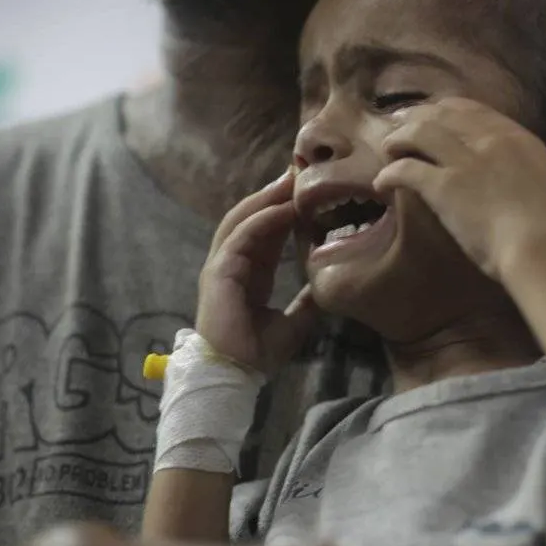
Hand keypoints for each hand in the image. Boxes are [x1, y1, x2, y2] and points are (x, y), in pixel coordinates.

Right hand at [197, 170, 319, 372]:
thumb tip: (326, 287)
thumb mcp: (294, 323)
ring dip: (266, 198)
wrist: (234, 374)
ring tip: (289, 179)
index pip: (266, 230)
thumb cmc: (256, 353)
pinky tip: (282, 208)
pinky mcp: (219, 272)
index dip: (285, 209)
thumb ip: (307, 303)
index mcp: (249, 272)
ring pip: (242, 219)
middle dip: (274, 193)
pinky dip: (261, 220)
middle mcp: (233, 263)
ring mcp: (222, 265)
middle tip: (298, 170)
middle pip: (251, 216)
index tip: (307, 190)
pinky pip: (240, 237)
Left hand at [375, 99, 545, 280]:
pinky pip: (406, 169)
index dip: (443, 110)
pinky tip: (382, 184)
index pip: (471, 109)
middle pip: (440, 114)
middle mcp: (488, 139)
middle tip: (398, 128)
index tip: (430, 117)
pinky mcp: (444, 186)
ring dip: (398, 139)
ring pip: (418, 133)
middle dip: (415, 118)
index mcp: (517, 137)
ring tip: (387, 150)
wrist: (545, 246)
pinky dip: (389, 174)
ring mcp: (464, 160)